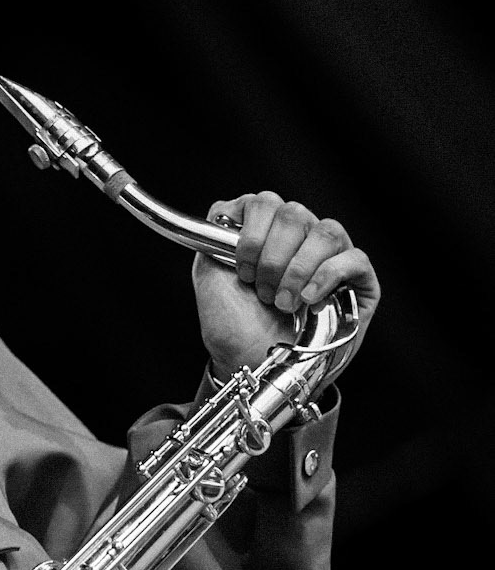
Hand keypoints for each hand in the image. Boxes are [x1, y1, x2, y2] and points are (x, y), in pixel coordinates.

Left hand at [192, 193, 379, 379]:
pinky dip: (328, 276)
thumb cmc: (234, 328)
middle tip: (262, 292)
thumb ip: (212, 238)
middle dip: (272, 258)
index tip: (241, 268)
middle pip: (294, 213)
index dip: (251, 233)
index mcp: (266, 233)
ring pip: (326, 231)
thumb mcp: (210, 278)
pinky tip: (310, 299)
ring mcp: (330, 257)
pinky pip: (355, 258)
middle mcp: (300, 239)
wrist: (253, 366)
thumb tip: (223, 209)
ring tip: (284, 302)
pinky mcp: (358, 281)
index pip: (264, 202)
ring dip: (298, 269)